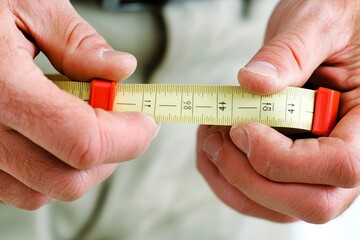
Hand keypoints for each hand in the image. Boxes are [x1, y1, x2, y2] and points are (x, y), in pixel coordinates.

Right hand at [0, 0, 157, 208]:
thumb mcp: (29, 4)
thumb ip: (77, 41)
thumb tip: (120, 68)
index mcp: (1, 88)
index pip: (83, 141)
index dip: (128, 138)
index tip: (147, 121)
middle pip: (67, 178)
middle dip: (112, 155)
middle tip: (128, 125)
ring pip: (44, 190)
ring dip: (84, 165)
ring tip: (95, 126)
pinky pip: (20, 186)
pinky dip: (53, 168)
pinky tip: (60, 136)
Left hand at [197, 0, 359, 222]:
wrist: (321, 32)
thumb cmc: (336, 21)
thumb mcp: (318, 24)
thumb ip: (290, 53)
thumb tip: (254, 83)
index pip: (339, 167)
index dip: (283, 159)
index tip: (241, 128)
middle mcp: (348, 153)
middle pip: (308, 203)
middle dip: (250, 178)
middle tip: (216, 141)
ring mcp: (318, 166)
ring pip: (278, 206)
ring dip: (232, 180)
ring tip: (210, 137)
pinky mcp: (293, 165)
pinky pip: (261, 193)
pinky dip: (228, 177)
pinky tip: (214, 142)